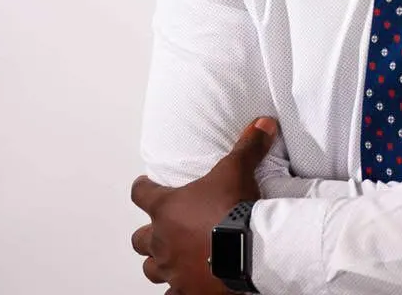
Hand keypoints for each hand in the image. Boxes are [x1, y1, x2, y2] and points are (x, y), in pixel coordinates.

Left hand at [131, 117, 277, 293]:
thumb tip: (263, 123)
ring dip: (158, 263)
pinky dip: (177, 290)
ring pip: (150, 269)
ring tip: (170, 258)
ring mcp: (172, 269)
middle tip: (161, 228)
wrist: (246, 250)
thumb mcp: (238, 169)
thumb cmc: (233, 208)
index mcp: (166, 208)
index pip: (141, 194)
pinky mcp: (186, 290)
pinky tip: (186, 286)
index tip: (144, 185)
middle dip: (148, 234)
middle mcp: (162, 240)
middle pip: (139, 239)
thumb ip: (248, 146)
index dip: (142, 188)